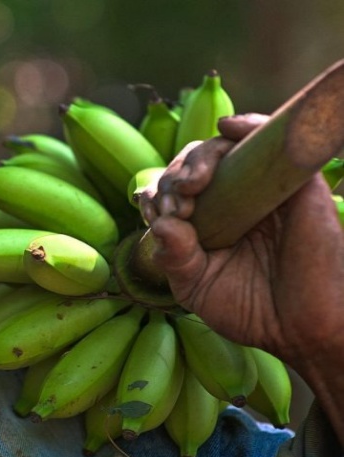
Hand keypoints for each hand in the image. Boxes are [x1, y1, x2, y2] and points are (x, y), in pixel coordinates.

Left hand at [139, 114, 343, 366]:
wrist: (302, 328)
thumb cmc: (250, 310)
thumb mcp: (196, 287)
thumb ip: (174, 258)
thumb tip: (160, 222)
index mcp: (204, 221)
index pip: (170, 190)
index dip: (158, 194)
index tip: (158, 216)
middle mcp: (230, 200)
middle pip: (193, 164)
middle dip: (175, 176)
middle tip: (177, 202)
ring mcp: (261, 189)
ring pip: (226, 148)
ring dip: (201, 155)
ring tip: (192, 182)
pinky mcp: (294, 184)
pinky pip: (271, 138)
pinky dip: (248, 125)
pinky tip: (227, 127)